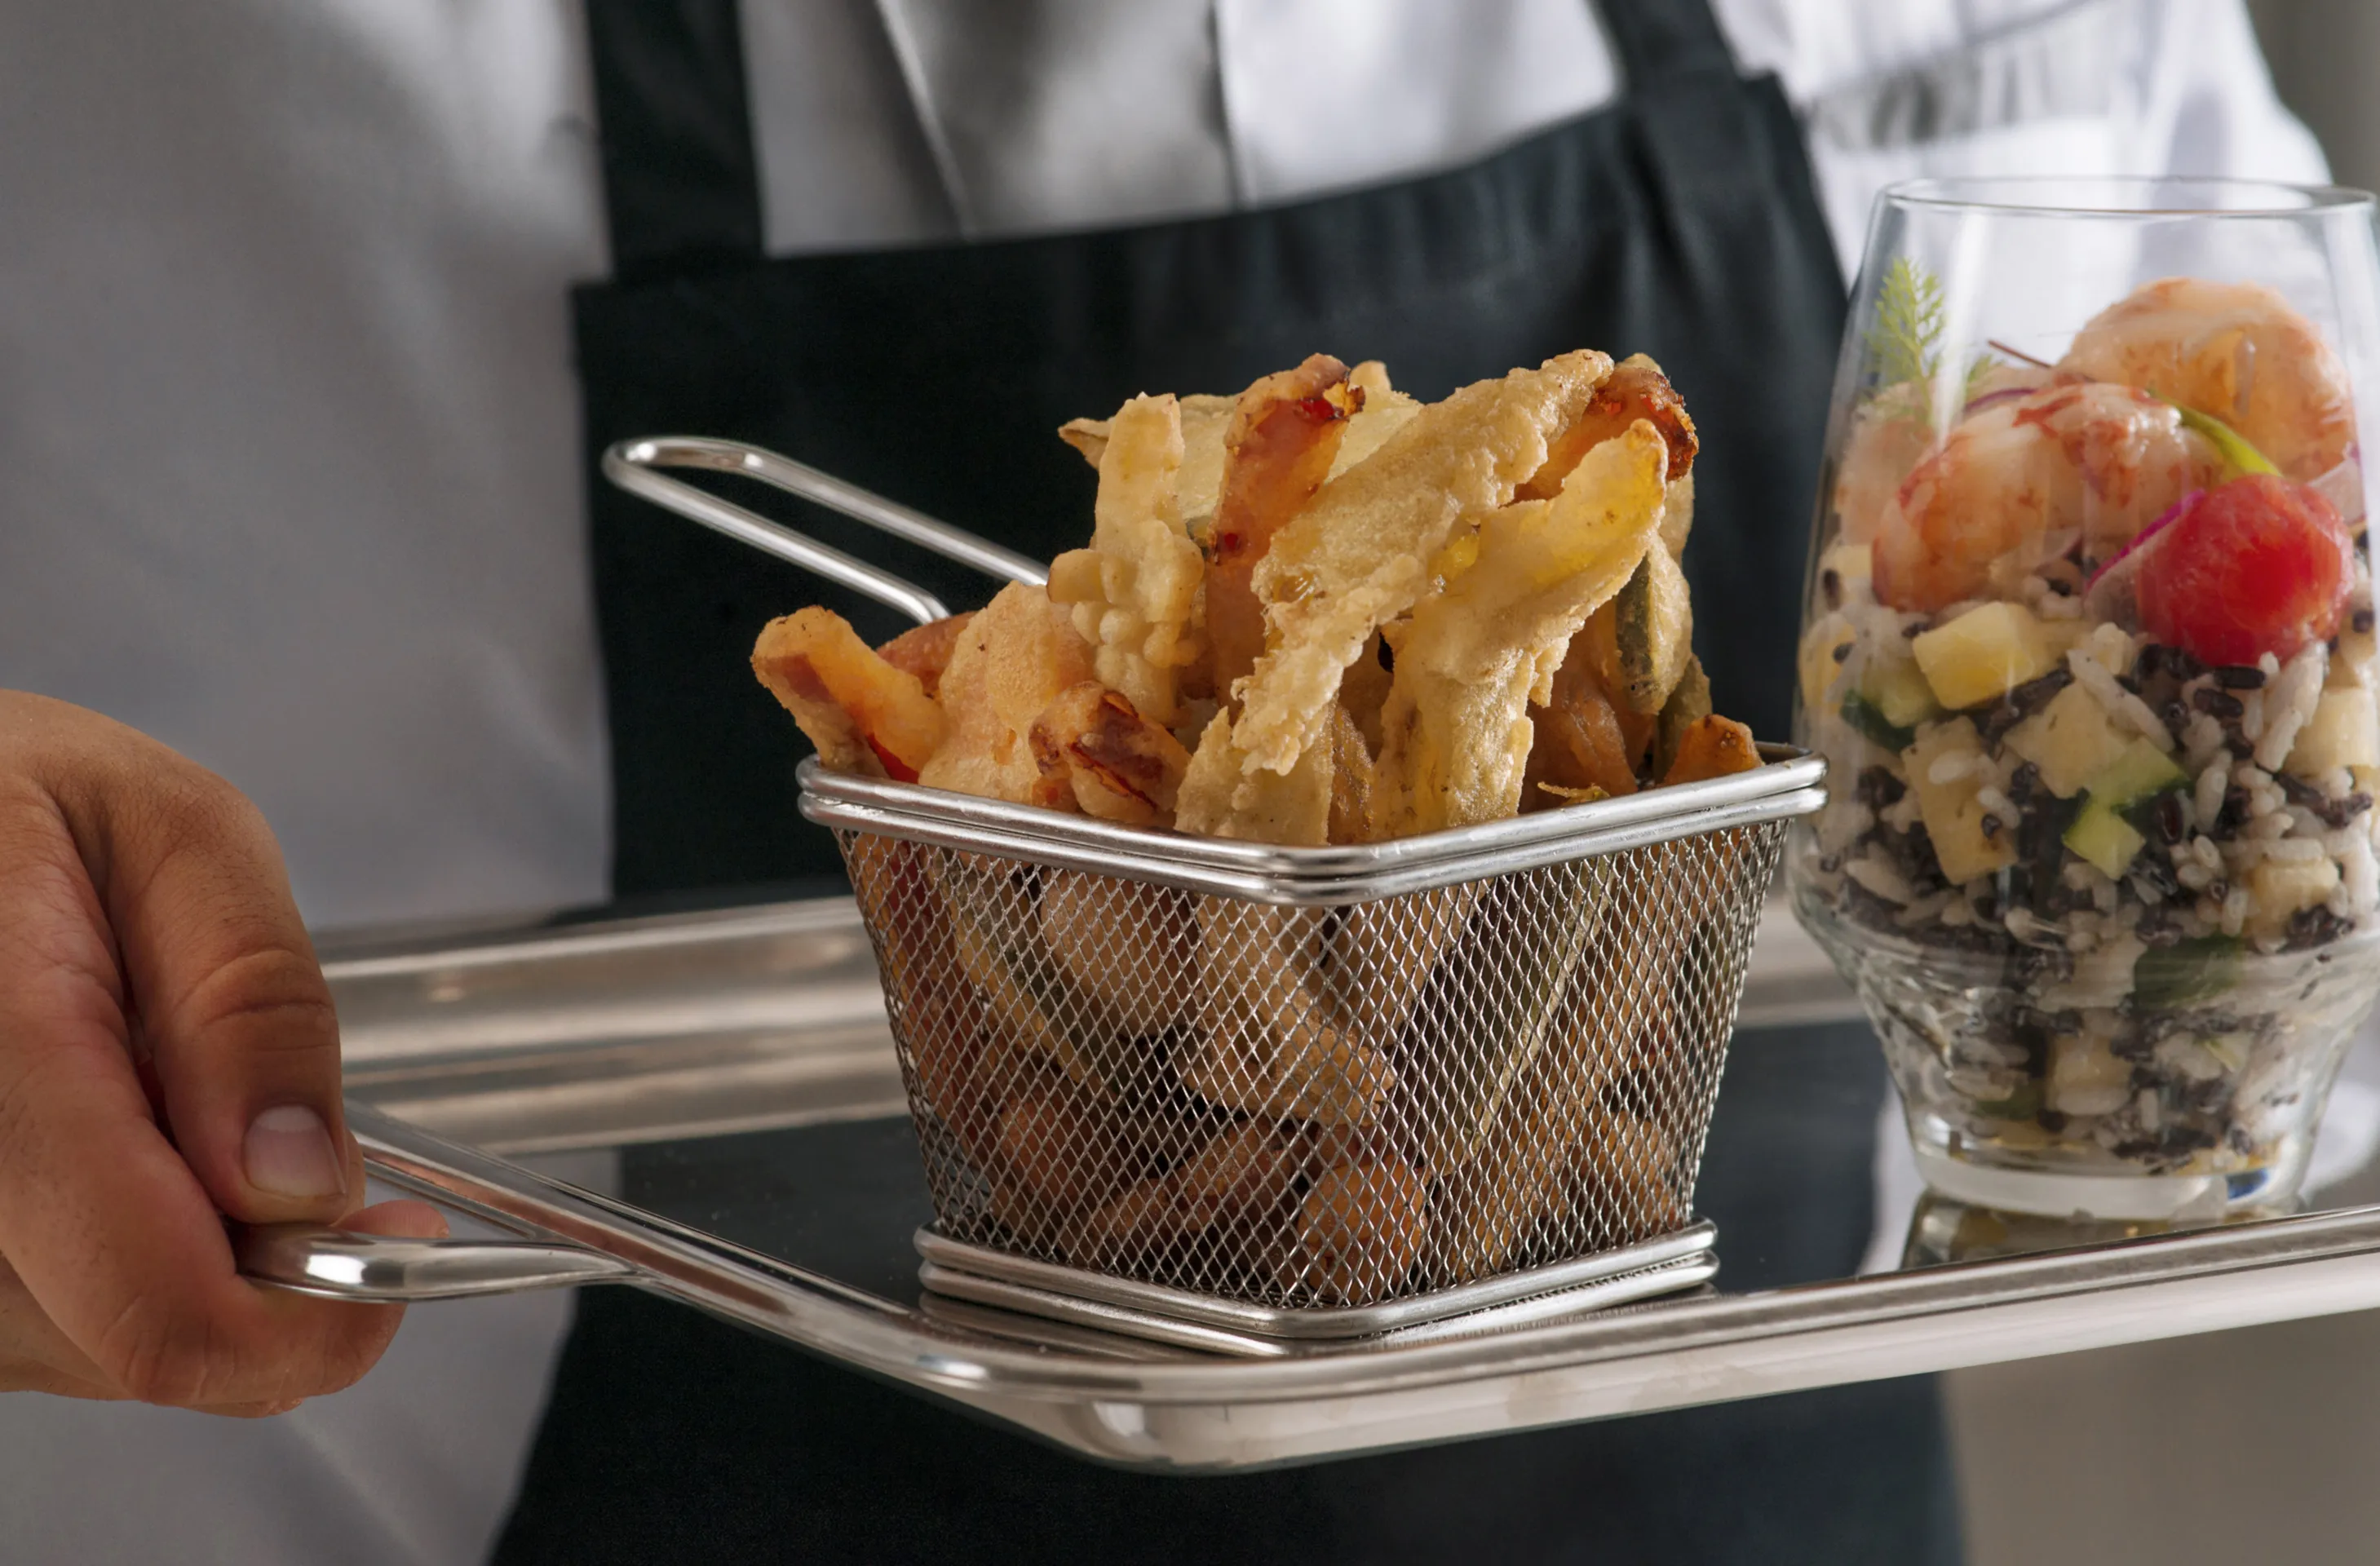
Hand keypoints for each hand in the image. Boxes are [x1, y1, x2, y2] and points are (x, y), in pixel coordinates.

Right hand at [0, 692, 443, 1414]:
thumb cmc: (18, 806)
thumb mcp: (175, 835)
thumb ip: (251, 1001)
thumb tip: (303, 1181)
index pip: (159, 1306)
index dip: (312, 1313)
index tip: (392, 1233)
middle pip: (139, 1341)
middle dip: (254, 1264)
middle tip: (276, 1130)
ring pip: (92, 1350)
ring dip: (181, 1261)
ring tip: (159, 1101)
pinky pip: (42, 1325)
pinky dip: (112, 1256)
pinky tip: (113, 1145)